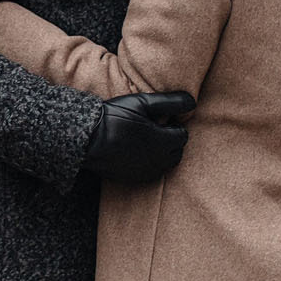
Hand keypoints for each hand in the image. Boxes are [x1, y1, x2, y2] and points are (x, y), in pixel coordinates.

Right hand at [81, 92, 195, 182]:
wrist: (87, 139)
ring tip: (147, 139)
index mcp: (163, 142)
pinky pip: (152, 172)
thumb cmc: (115, 117)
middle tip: (156, 128)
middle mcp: (159, 161)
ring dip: (163, 152)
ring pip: (166, 164)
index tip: (162, 118)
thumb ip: (170, 102)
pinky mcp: (134, 178)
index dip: (175, 125)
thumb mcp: (143, 103)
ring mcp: (146, 172)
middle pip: (177, 152)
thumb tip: (193, 102)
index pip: (183, 135)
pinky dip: (151, 162)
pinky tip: (137, 150)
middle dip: (171, 140)